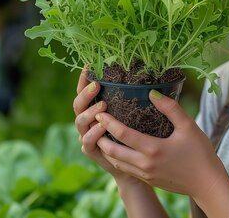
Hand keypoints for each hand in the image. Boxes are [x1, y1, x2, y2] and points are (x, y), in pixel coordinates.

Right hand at [72, 68, 137, 182]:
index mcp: (95, 108)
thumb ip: (136, 98)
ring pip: (80, 121)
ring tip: (103, 106)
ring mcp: (87, 135)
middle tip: (97, 86)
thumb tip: (150, 80)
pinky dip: (94, 134)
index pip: (85, 91)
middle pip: (78, 104)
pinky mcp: (91, 150)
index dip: (84, 79)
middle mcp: (88, 120)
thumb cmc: (138, 134)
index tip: (88, 65)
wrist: (135, 164)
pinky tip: (102, 128)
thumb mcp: (137, 113)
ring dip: (90, 112)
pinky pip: (87, 141)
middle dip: (85, 94)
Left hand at [92, 90, 227, 199]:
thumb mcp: (188, 126)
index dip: (109, 123)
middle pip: (113, 151)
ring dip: (107, 150)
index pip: (123, 134)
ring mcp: (145, 174)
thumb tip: (152, 92)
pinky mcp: (149, 180)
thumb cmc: (200, 153)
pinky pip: (126, 169)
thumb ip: (170, 108)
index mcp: (153, 149)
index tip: (100, 112)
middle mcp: (145, 164)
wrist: (207, 183)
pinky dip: (117, 159)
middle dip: (101, 137)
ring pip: (117, 163)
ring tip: (102, 136)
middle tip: (94, 124)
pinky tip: (119, 151)